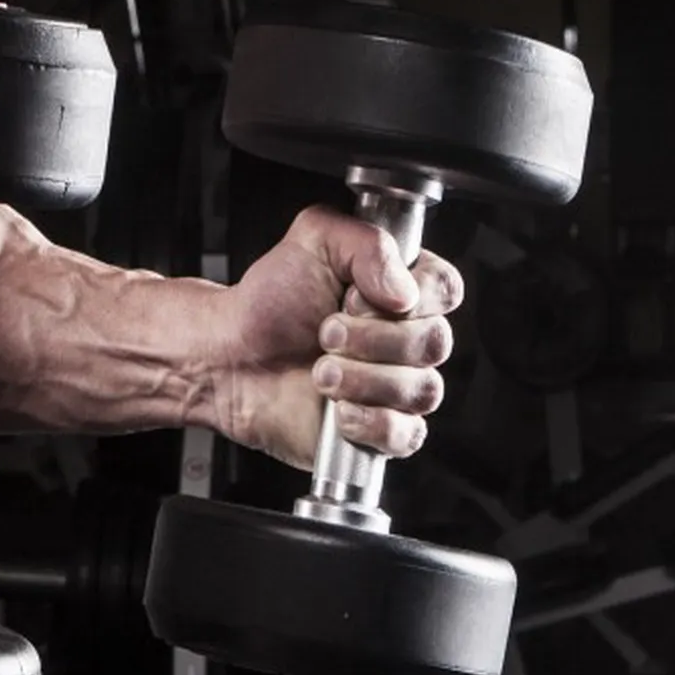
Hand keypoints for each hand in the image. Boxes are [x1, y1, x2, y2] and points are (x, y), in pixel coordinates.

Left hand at [210, 205, 464, 470]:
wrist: (229, 357)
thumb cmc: (270, 301)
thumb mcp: (313, 240)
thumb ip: (367, 242)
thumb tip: (404, 290)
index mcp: (404, 291)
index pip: (446, 290)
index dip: (408, 296)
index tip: (354, 296)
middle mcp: (408, 340)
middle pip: (434, 343)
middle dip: (372, 339)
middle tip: (325, 333)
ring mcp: (398, 388)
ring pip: (422, 390)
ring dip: (362, 379)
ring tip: (319, 371)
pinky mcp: (381, 432)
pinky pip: (406, 435)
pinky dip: (369, 422)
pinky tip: (336, 410)